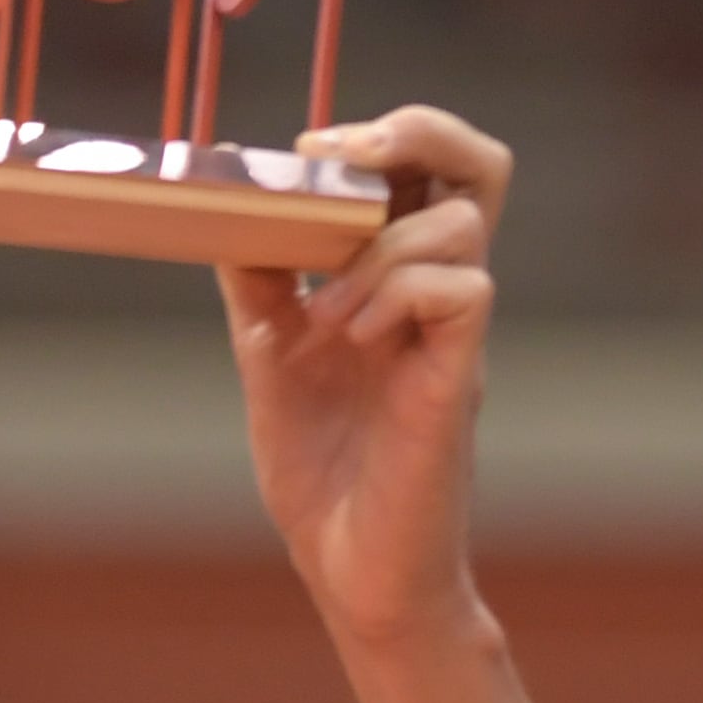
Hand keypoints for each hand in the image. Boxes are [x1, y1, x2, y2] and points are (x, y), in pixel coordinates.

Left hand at [217, 105, 506, 650]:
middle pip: (478, 167)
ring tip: (330, 310)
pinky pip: (466, 290)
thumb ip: (259, 281)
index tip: (305, 150)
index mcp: (397, 279)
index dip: (381, 132)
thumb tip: (224, 202)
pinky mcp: (459, 380)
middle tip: (348, 152)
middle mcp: (435, 295)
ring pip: (463, 221)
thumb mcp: (270, 355)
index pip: (428, 167)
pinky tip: (353, 337)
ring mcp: (452, 336)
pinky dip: (399, 292)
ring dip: (380, 245)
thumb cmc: (323, 472)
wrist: (351, 572)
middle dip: (419, 130)